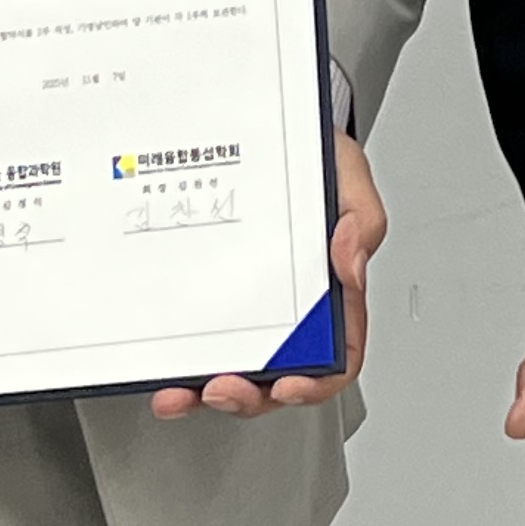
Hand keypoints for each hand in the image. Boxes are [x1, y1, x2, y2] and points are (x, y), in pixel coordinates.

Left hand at [151, 130, 382, 419]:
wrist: (266, 129)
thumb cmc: (313, 159)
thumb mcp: (348, 176)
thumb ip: (362, 221)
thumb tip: (351, 264)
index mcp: (331, 293)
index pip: (337, 356)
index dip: (318, 382)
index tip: (292, 383)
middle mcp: (291, 311)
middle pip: (280, 378)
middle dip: (250, 396)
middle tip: (221, 389)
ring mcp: (248, 308)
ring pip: (235, 371)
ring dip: (205, 394)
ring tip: (179, 394)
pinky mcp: (210, 299)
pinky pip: (197, 343)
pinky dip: (178, 366)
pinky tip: (162, 371)